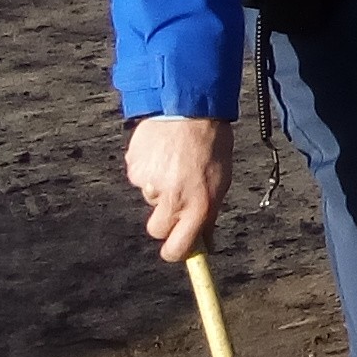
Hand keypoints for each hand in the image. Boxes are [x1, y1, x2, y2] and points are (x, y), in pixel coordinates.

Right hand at [125, 117, 231, 262]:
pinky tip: (162, 151)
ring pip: (150, 198)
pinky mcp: (134, 168)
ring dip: (160, 186)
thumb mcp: (221, 179)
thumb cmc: (212, 142)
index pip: (177, 248)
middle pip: (156, 229)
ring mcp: (150, 184)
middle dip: (164, 221)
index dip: (175, 251)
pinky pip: (140, 177)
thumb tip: (206, 242)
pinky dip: (149, 168)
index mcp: (198, 206)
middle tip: (176, 200)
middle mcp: (172, 199)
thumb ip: (210, 213)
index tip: (177, 247)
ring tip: (175, 161)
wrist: (190, 105)